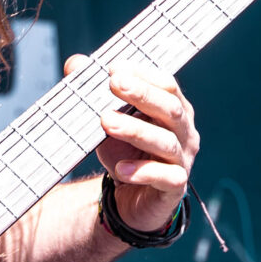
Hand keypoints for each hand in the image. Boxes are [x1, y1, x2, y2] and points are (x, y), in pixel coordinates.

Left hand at [65, 54, 199, 233]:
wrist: (129, 198)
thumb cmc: (126, 152)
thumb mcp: (108, 121)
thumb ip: (95, 93)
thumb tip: (76, 64)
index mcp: (174, 110)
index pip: (167, 85)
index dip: (143, 75)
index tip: (114, 67)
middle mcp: (184, 132)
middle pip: (171, 109)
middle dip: (142, 94)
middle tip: (114, 84)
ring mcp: (182, 160)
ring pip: (166, 142)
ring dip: (136, 130)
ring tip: (107, 122)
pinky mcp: (174, 187)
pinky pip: (165, 178)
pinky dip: (142, 171)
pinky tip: (120, 169)